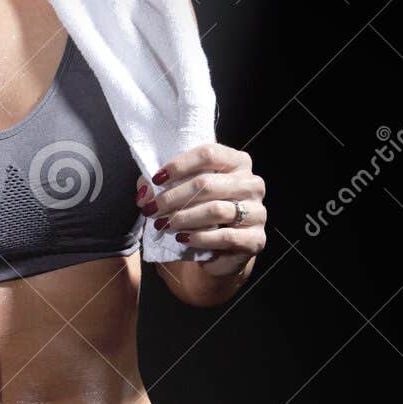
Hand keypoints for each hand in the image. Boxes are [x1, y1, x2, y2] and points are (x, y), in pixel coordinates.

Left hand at [137, 142, 265, 276]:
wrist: (223, 249)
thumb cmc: (201, 212)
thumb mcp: (182, 193)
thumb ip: (162, 186)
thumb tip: (144, 193)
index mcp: (237, 162)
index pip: (208, 153)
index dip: (179, 165)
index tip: (156, 180)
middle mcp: (252, 183)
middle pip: (207, 183)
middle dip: (173, 197)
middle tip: (151, 210)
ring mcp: (258, 211)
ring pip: (215, 210)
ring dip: (183, 218)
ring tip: (163, 225)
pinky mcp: (256, 238)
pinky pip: (225, 236)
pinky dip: (199, 237)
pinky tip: (182, 238)